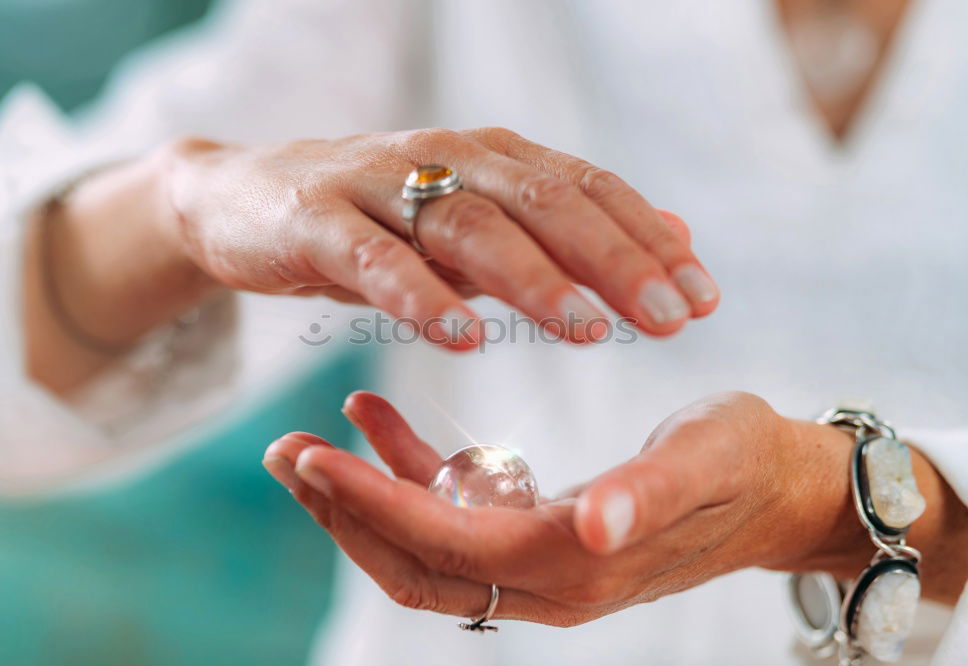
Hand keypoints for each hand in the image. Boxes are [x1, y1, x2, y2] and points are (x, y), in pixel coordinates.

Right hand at [163, 128, 719, 346]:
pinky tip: (463, 338)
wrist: (247, 198)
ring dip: (532, 280)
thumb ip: (564, 233)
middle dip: (614, 261)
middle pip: (545, 204)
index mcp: (492, 160)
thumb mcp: (478, 222)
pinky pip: (376, 260)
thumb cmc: (375, 220)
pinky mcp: (319, 220)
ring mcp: (380, 186)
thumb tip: (671, 237)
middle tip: (670, 318)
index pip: (588, 192)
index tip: (702, 298)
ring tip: (585, 331)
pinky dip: (422, 296)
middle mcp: (447, 160)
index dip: (648, 241)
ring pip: (470, 227)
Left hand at [264, 391, 964, 625]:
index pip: (446, 545)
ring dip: (362, 496)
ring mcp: (538, 559)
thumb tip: (592, 528)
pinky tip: (379, 420)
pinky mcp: (538, 528)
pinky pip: (456, 510)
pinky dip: (409, 469)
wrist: (777, 485)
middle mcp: (545, 577)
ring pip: (424, 544)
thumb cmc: (745, 464)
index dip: (374, 505)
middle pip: (416, 563)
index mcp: (573, 563)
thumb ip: (648, 497)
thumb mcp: (705, 462)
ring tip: (308, 441)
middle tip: (282, 452)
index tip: (312, 456)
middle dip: (344, 514)